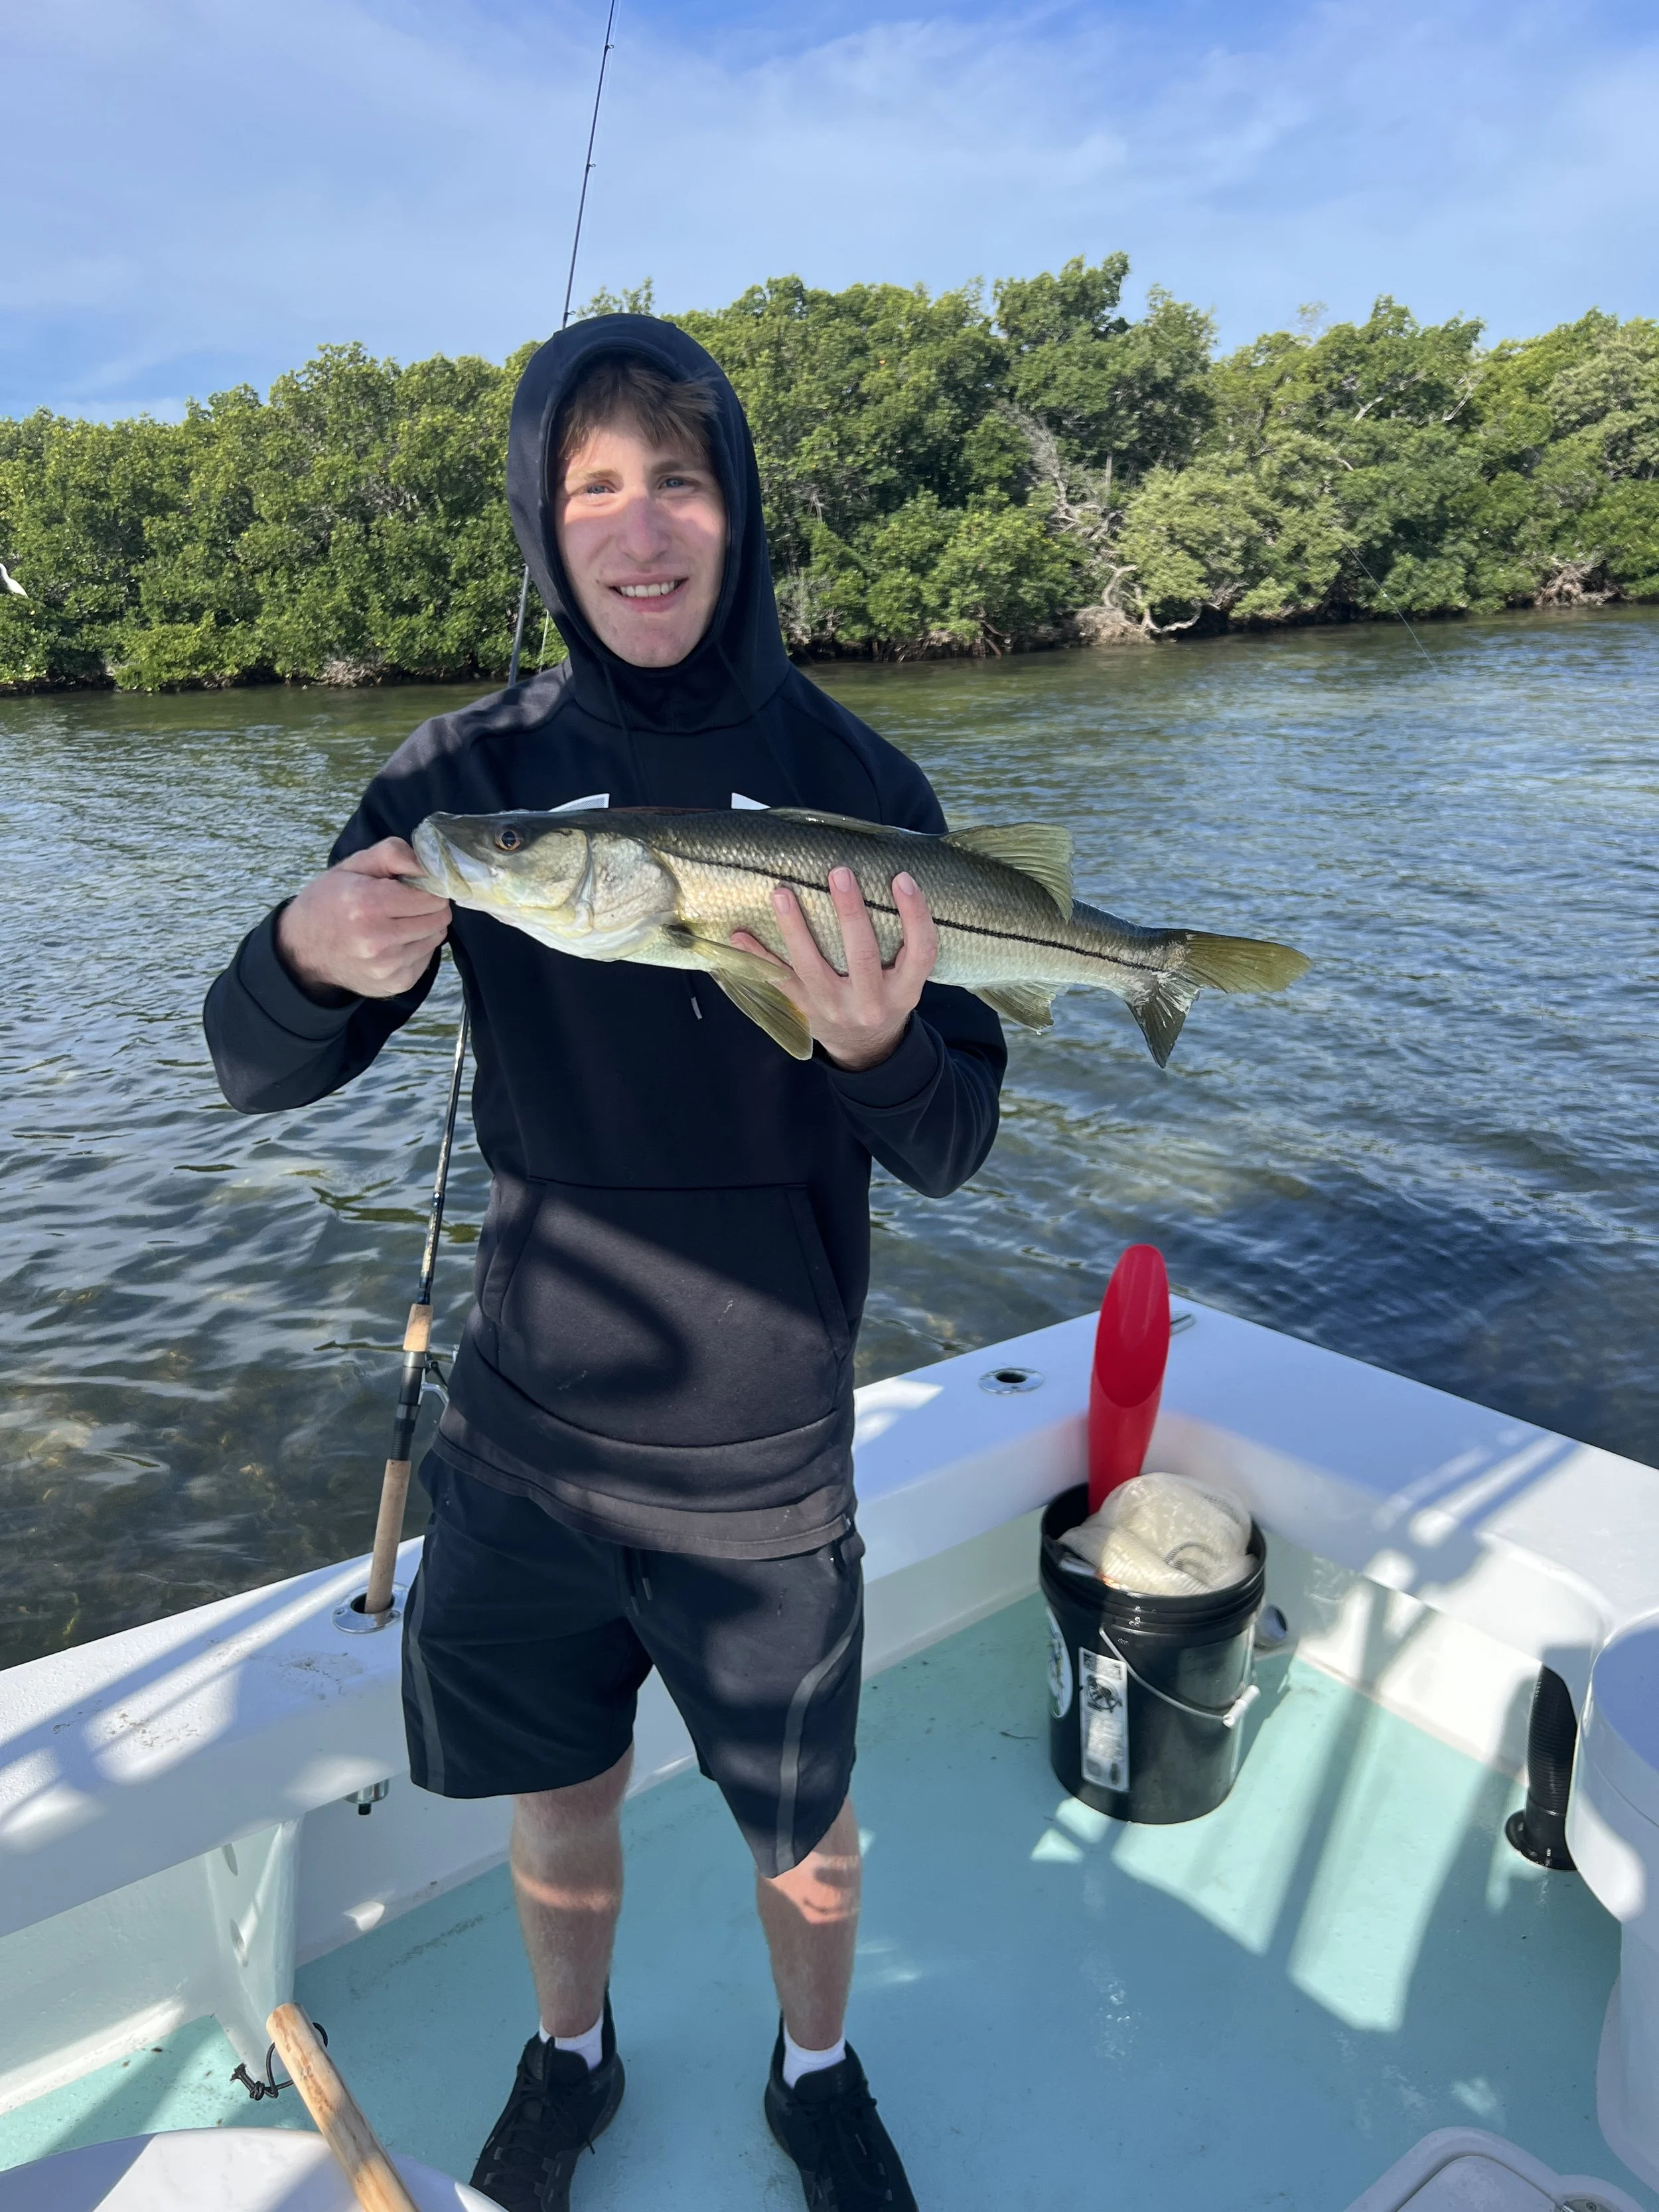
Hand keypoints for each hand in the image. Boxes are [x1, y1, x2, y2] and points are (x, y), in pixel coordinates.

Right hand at [275, 837, 451, 999]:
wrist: (302, 950)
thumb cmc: (329, 901)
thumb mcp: (354, 865)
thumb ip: (393, 854)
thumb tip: (428, 867)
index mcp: (367, 904)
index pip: (432, 897)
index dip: (427, 888)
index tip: (414, 887)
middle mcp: (378, 940)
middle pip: (439, 918)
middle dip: (429, 906)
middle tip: (407, 904)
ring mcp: (388, 967)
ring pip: (436, 938)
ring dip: (424, 927)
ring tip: (397, 923)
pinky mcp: (395, 984)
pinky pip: (426, 958)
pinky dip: (416, 947)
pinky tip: (393, 943)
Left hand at [732, 867, 937, 1071]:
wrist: (865, 1049)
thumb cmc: (885, 998)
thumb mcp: (906, 981)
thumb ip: (902, 945)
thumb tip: (888, 879)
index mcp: (904, 992)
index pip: (920, 951)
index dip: (914, 914)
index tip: (902, 878)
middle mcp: (870, 1003)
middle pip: (864, 955)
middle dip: (850, 912)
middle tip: (839, 874)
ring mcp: (833, 1008)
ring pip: (812, 967)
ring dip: (794, 929)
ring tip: (782, 894)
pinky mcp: (805, 1010)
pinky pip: (778, 981)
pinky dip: (757, 957)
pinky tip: (739, 935)